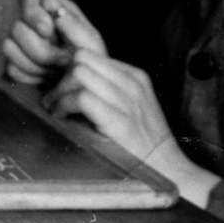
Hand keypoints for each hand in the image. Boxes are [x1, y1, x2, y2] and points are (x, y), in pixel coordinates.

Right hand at [2, 0, 106, 85]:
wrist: (82, 81)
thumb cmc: (89, 56)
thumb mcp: (90, 39)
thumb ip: (73, 24)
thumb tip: (52, 9)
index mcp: (50, 3)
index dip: (36, 16)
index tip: (49, 31)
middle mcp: (30, 17)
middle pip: (16, 28)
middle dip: (40, 50)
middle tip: (63, 60)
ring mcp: (18, 39)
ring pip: (8, 47)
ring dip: (34, 64)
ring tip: (55, 70)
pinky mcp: (13, 60)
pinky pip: (10, 67)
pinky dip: (29, 76)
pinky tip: (45, 77)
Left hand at [38, 50, 217, 207]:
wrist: (169, 174)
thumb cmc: (142, 146)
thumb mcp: (128, 109)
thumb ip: (105, 90)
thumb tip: (68, 80)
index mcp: (134, 76)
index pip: (92, 48)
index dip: (67, 61)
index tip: (55, 77)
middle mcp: (132, 82)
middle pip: (83, 57)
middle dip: (62, 76)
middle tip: (54, 98)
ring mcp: (129, 100)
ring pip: (80, 72)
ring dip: (60, 91)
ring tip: (56, 109)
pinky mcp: (120, 121)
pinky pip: (83, 97)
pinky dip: (64, 105)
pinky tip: (61, 117)